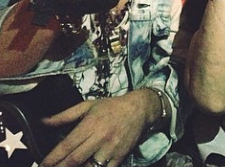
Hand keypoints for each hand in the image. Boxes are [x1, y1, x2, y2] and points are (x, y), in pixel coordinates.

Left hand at [39, 91, 153, 166]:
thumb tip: (43, 121)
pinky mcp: (120, 156)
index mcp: (90, 124)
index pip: (68, 145)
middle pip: (75, 159)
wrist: (139, 109)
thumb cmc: (111, 107)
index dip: (53, 157)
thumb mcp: (87, 106)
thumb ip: (65, 115)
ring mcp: (111, 149)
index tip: (43, 164)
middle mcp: (100, 137)